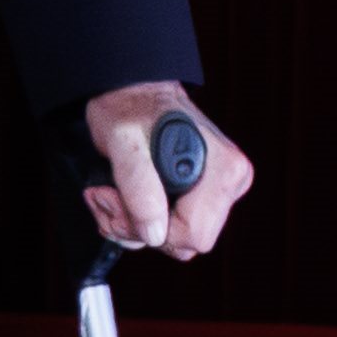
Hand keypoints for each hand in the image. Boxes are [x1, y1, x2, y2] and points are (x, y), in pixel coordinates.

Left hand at [82, 81, 251, 261]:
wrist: (135, 93)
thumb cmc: (131, 109)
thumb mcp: (123, 142)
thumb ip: (139, 187)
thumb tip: (155, 233)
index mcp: (224, 170)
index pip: (192, 234)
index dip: (149, 230)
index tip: (115, 200)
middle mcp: (230, 183)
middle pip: (184, 243)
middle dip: (136, 228)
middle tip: (106, 197)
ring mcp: (219, 191)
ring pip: (174, 240)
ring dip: (131, 225)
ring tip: (107, 194)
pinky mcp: (203, 196)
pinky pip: (172, 229)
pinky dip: (138, 221)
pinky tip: (118, 198)